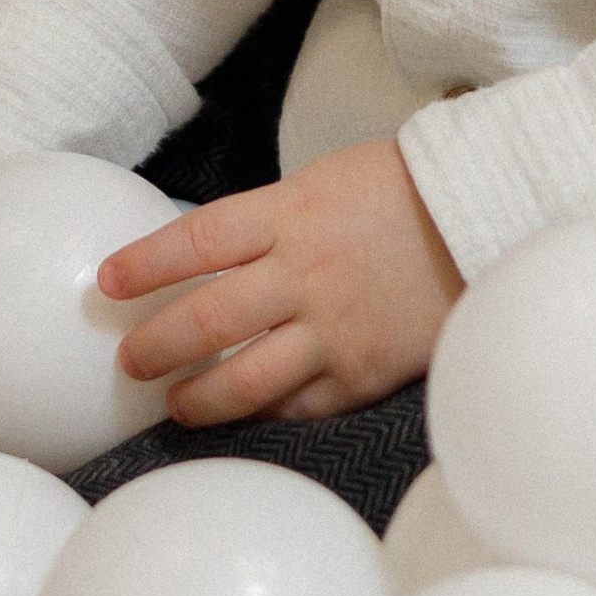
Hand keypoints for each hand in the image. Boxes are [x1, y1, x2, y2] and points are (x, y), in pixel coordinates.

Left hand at [98, 137, 462, 425]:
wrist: (489, 215)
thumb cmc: (404, 190)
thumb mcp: (327, 182)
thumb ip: (272, 220)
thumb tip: (209, 255)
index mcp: (291, 213)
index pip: (194, 242)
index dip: (143, 264)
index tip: (107, 281)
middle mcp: (305, 273)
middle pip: (206, 318)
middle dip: (154, 343)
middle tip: (127, 358)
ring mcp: (335, 328)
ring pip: (244, 379)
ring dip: (197, 396)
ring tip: (173, 402)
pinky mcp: (364, 372)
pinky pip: (299, 404)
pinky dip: (264, 412)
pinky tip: (244, 414)